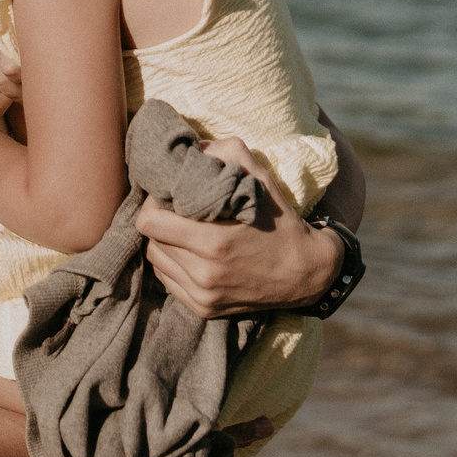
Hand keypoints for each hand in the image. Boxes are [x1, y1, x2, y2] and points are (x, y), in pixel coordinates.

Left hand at [135, 141, 342, 317]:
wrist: (308, 273)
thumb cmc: (280, 222)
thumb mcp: (260, 179)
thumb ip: (226, 153)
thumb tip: (193, 147)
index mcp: (212, 242)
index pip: (148, 221)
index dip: (153, 203)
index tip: (169, 195)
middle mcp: (204, 273)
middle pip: (150, 240)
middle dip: (159, 222)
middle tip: (175, 212)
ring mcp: (203, 295)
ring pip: (156, 261)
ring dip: (164, 243)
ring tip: (183, 231)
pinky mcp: (204, 309)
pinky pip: (168, 281)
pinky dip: (173, 265)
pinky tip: (191, 253)